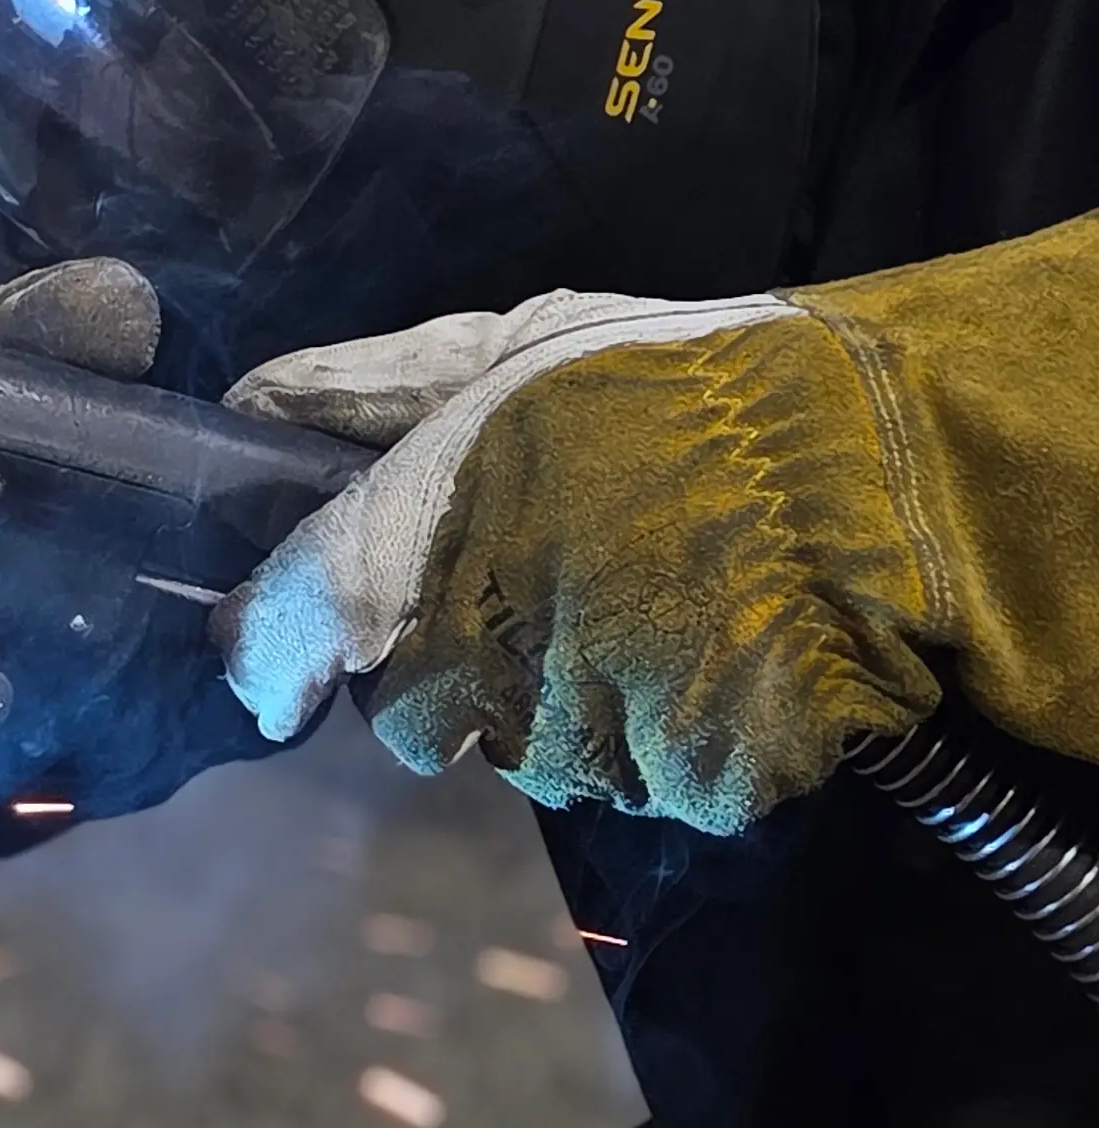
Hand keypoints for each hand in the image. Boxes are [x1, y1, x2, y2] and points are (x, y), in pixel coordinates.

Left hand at [216, 286, 940, 830]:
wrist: (872, 454)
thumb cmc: (677, 386)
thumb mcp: (513, 347)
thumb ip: (371, 390)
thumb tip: (253, 406)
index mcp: (411, 551)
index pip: (279, 642)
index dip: (265, 658)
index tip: (276, 667)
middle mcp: (478, 659)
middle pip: (402, 718)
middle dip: (439, 669)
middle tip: (524, 589)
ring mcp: (587, 733)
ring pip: (524, 755)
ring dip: (558, 703)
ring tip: (638, 603)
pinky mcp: (684, 780)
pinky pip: (638, 779)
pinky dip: (660, 734)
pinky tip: (702, 649)